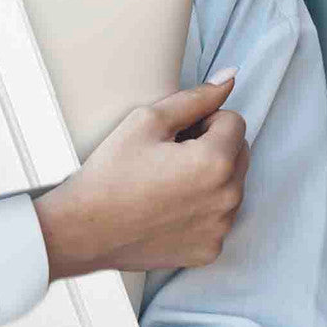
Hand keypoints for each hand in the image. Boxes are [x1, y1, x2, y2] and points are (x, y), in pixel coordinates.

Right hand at [34, 70, 248, 280]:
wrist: (86, 228)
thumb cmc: (112, 171)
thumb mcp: (148, 120)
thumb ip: (195, 97)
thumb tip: (230, 77)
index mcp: (214, 161)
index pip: (234, 121)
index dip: (204, 119)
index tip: (176, 133)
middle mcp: (227, 198)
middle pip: (239, 153)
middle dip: (213, 146)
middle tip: (171, 153)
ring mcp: (220, 228)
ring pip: (232, 185)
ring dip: (211, 176)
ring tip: (168, 180)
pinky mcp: (210, 249)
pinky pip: (220, 216)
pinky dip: (203, 208)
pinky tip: (169, 206)